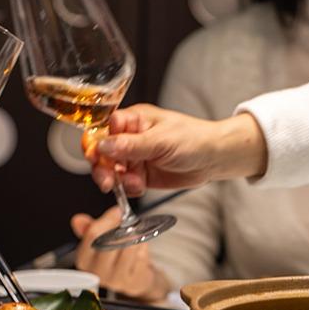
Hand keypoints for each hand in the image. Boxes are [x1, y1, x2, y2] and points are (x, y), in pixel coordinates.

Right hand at [70, 207, 170, 301]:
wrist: (133, 279)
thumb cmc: (114, 258)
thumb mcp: (98, 242)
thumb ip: (88, 229)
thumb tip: (78, 220)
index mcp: (84, 260)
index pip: (92, 235)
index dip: (107, 219)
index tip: (117, 211)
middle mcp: (97, 272)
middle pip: (110, 241)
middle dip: (122, 227)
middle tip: (129, 221)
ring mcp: (115, 279)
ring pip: (128, 247)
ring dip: (134, 236)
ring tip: (135, 234)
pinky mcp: (133, 281)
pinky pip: (140, 256)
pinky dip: (142, 247)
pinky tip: (140, 247)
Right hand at [84, 104, 266, 195]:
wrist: (214, 159)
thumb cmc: (193, 139)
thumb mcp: (160, 140)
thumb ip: (131, 145)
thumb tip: (103, 145)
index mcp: (132, 121)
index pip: (102, 129)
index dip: (94, 143)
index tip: (94, 157)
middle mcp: (130, 138)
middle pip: (102, 153)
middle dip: (102, 168)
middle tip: (108, 182)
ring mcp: (135, 158)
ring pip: (111, 171)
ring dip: (117, 180)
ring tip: (131, 184)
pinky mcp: (141, 175)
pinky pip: (125, 184)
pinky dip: (129, 188)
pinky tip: (141, 187)